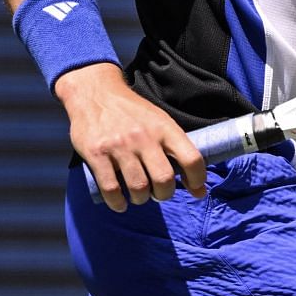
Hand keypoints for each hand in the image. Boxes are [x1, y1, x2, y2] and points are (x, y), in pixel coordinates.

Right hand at [55, 62, 207, 210]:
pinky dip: (118, 202)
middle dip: (164, 194)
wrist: (95, 92)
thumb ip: (179, 152)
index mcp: (164, 127)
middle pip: (164, 179)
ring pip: (138, 188)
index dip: (197, 179)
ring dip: (141, 199)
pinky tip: (120, 202)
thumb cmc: (132, 112)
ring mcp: (119, 146)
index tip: (194, 188)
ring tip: (138, 195)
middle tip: (158, 193)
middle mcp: (144, 136)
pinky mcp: (96, 153)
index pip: (191, 158)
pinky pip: (111, 189)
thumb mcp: (160, 122)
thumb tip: (200, 191)